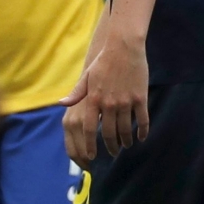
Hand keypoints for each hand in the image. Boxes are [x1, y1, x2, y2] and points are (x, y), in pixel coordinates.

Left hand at [61, 36, 149, 162]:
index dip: (90, 145)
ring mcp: (125, 101)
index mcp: (93, 100)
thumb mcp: (86, 76)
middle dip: (110, 146)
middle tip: (112, 153)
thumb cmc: (104, 61)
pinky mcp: (140, 97)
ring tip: (126, 145)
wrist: (124, 47)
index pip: (89, 129)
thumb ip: (76, 93)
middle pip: (109, 132)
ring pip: (126, 128)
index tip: (91, 156)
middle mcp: (108, 103)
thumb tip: (62, 104)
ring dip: (126, 140)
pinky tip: (142, 137)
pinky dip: (142, 131)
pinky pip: (142, 119)